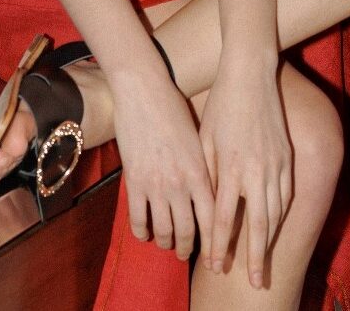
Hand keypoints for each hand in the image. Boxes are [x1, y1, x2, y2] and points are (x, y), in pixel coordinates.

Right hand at [111, 67, 214, 261]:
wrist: (144, 91)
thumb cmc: (174, 108)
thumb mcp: (198, 138)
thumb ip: (204, 167)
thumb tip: (210, 192)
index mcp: (200, 172)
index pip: (213, 218)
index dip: (215, 243)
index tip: (216, 257)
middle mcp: (180, 183)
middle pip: (187, 231)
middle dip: (188, 248)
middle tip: (187, 254)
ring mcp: (155, 184)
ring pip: (162, 230)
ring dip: (165, 243)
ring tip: (167, 244)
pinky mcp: (133, 181)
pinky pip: (137, 219)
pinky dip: (142, 232)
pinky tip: (144, 233)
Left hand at [198, 54, 290, 288]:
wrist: (251, 73)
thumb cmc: (221, 104)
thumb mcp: (205, 138)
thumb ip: (208, 174)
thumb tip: (207, 206)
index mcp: (230, 167)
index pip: (223, 219)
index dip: (219, 246)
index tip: (215, 266)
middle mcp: (255, 171)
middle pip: (258, 227)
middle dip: (256, 258)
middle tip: (255, 283)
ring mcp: (276, 164)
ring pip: (276, 214)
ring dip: (270, 242)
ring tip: (264, 263)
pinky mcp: (287, 156)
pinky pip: (287, 195)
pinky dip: (282, 216)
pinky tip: (276, 229)